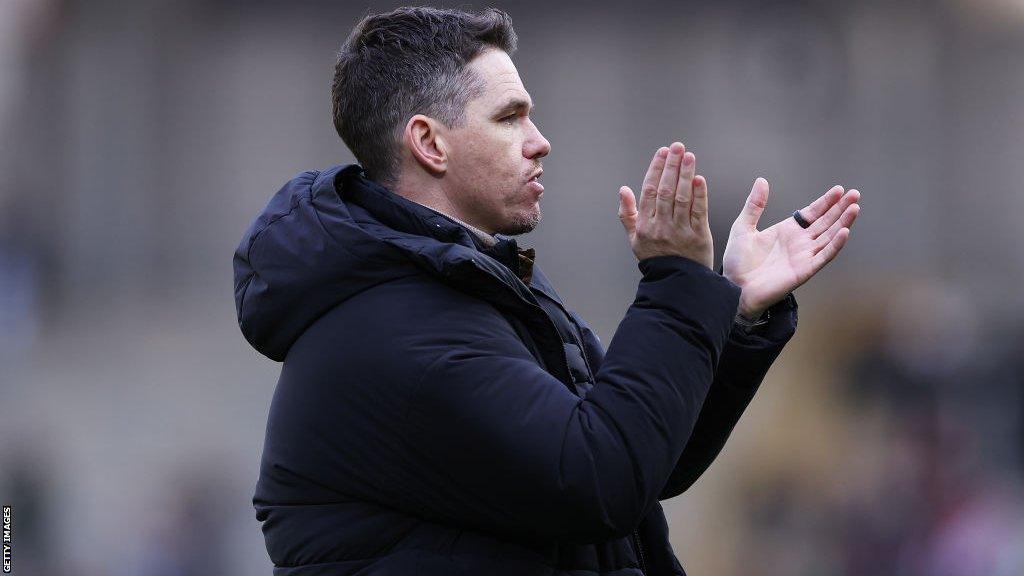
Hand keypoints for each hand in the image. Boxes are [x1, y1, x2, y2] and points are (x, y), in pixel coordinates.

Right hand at [617, 142, 712, 267]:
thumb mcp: (634, 239)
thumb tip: (623, 190)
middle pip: (666, 191)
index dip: (656, 170)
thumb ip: (627, 213)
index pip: (650, 191)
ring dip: (685, 175)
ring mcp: (680, 231)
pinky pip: (698, 212)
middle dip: (672, 166)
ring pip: (682, 198)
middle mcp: (661, 226)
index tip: (662, 153)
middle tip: (677, 147)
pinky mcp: (698, 236)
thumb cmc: (656, 259)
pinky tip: (699, 179)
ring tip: (689, 156)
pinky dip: (699, 195)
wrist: (675, 282)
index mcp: (645, 225)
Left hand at [722, 178, 859, 318]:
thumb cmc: (737, 262)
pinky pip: (823, 256)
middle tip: (855, 194)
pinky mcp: (804, 270)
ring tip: (855, 208)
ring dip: (843, 223)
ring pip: (829, 237)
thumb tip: (761, 180)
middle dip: (840, 208)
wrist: (734, 287)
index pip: (812, 213)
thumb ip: (754, 205)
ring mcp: (803, 256)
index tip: (838, 189)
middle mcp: (799, 242)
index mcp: (787, 231)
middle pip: (825, 222)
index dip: (826, 202)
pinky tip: (844, 232)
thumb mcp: (743, 227)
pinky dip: (834, 245)